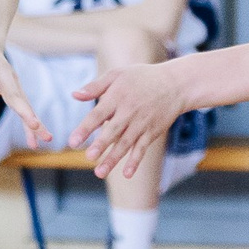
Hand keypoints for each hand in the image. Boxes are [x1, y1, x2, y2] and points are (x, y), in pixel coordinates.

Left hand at [0, 30, 49, 145]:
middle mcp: (1, 71)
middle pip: (12, 90)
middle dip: (22, 107)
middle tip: (32, 122)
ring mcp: (11, 80)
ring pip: (23, 101)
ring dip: (33, 119)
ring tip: (43, 138)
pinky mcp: (15, 88)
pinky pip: (24, 107)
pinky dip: (32, 123)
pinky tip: (38, 140)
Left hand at [69, 62, 186, 179]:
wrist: (175, 84)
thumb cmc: (142, 78)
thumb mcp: (118, 74)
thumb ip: (95, 86)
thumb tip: (74, 95)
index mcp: (117, 97)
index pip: (98, 115)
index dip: (85, 128)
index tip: (72, 142)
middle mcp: (129, 111)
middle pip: (112, 131)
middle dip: (101, 144)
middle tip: (89, 157)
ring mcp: (141, 123)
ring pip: (125, 143)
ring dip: (113, 158)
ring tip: (99, 172)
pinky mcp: (152, 132)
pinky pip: (142, 148)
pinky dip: (135, 161)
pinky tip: (126, 174)